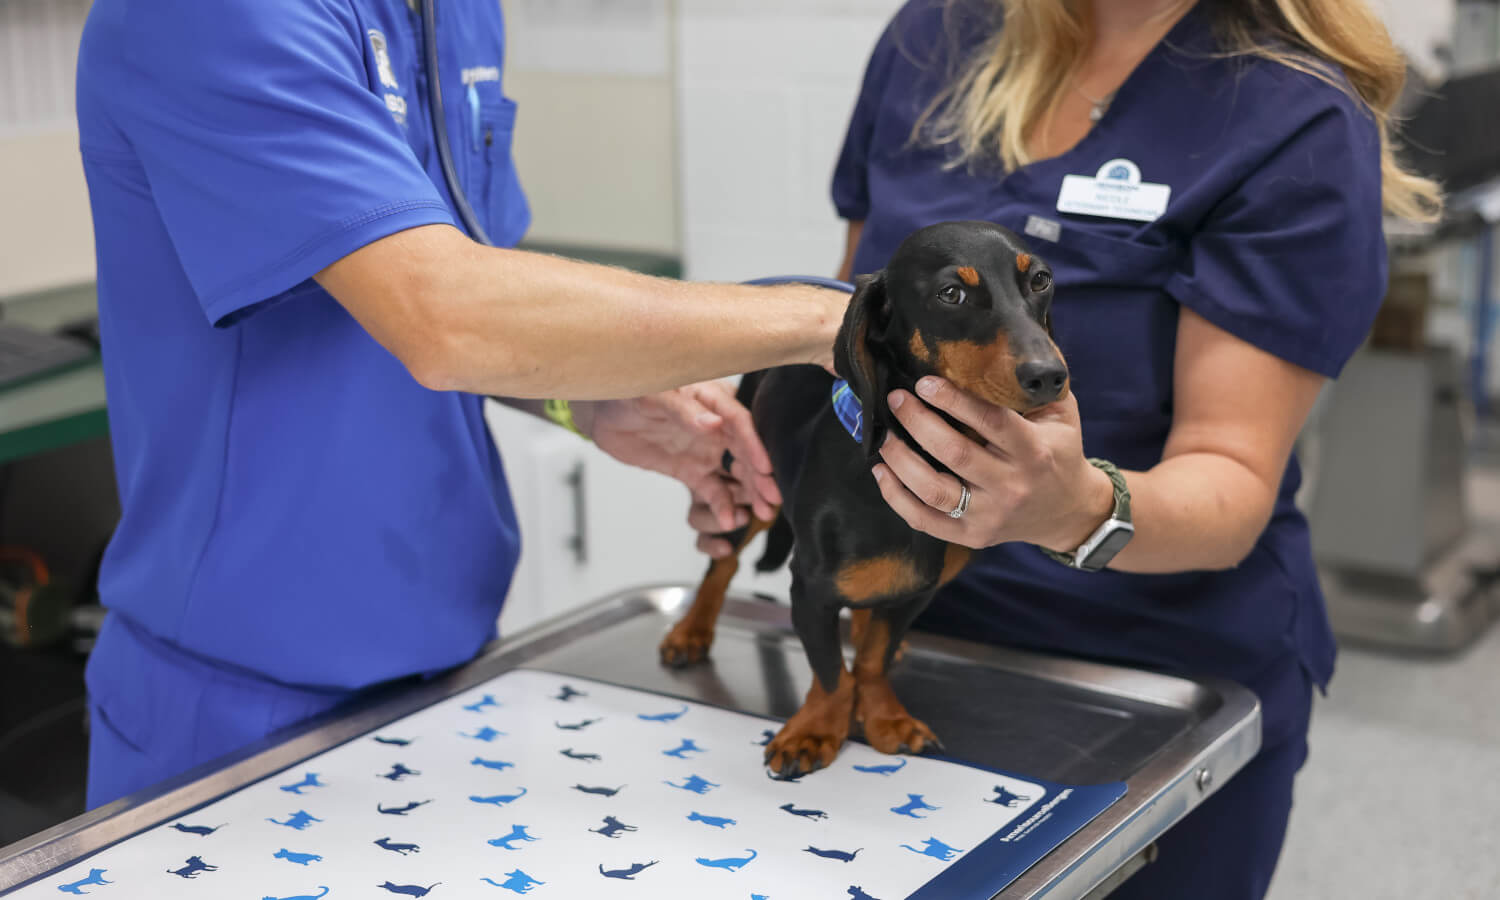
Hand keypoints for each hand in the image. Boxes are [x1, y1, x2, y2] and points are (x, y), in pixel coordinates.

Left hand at [577, 382, 780, 548]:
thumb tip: (714, 423)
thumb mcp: (653, 395)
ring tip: (762, 514)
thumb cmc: (629, 392)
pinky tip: (729, 521)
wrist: (603, 413)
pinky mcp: (693, 471)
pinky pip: (714, 491)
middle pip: (745, 452)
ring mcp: (707, 450)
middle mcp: (716, 426)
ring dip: (750, 494)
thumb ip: (683, 410)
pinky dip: (722, 506)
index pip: (739, 421)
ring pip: (736, 474)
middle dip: (761, 476)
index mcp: (711, 399)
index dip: (754, 444)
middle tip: (772, 499)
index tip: (765, 467)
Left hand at [870, 376, 1113, 550]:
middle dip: (918, 423)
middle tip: (896, 399)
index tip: (925, 382)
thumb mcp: (1062, 414)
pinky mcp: (972, 536)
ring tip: (883, 435)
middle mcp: (1011, 485)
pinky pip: (925, 521)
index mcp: (1034, 451)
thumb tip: (1010, 333)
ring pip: (934, 491)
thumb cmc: (1059, 450)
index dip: (954, 401)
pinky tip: (882, 472)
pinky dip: (897, 498)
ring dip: (900, 461)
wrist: (1069, 512)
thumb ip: (1035, 384)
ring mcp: (990, 515)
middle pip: (955, 453)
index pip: (990, 422)